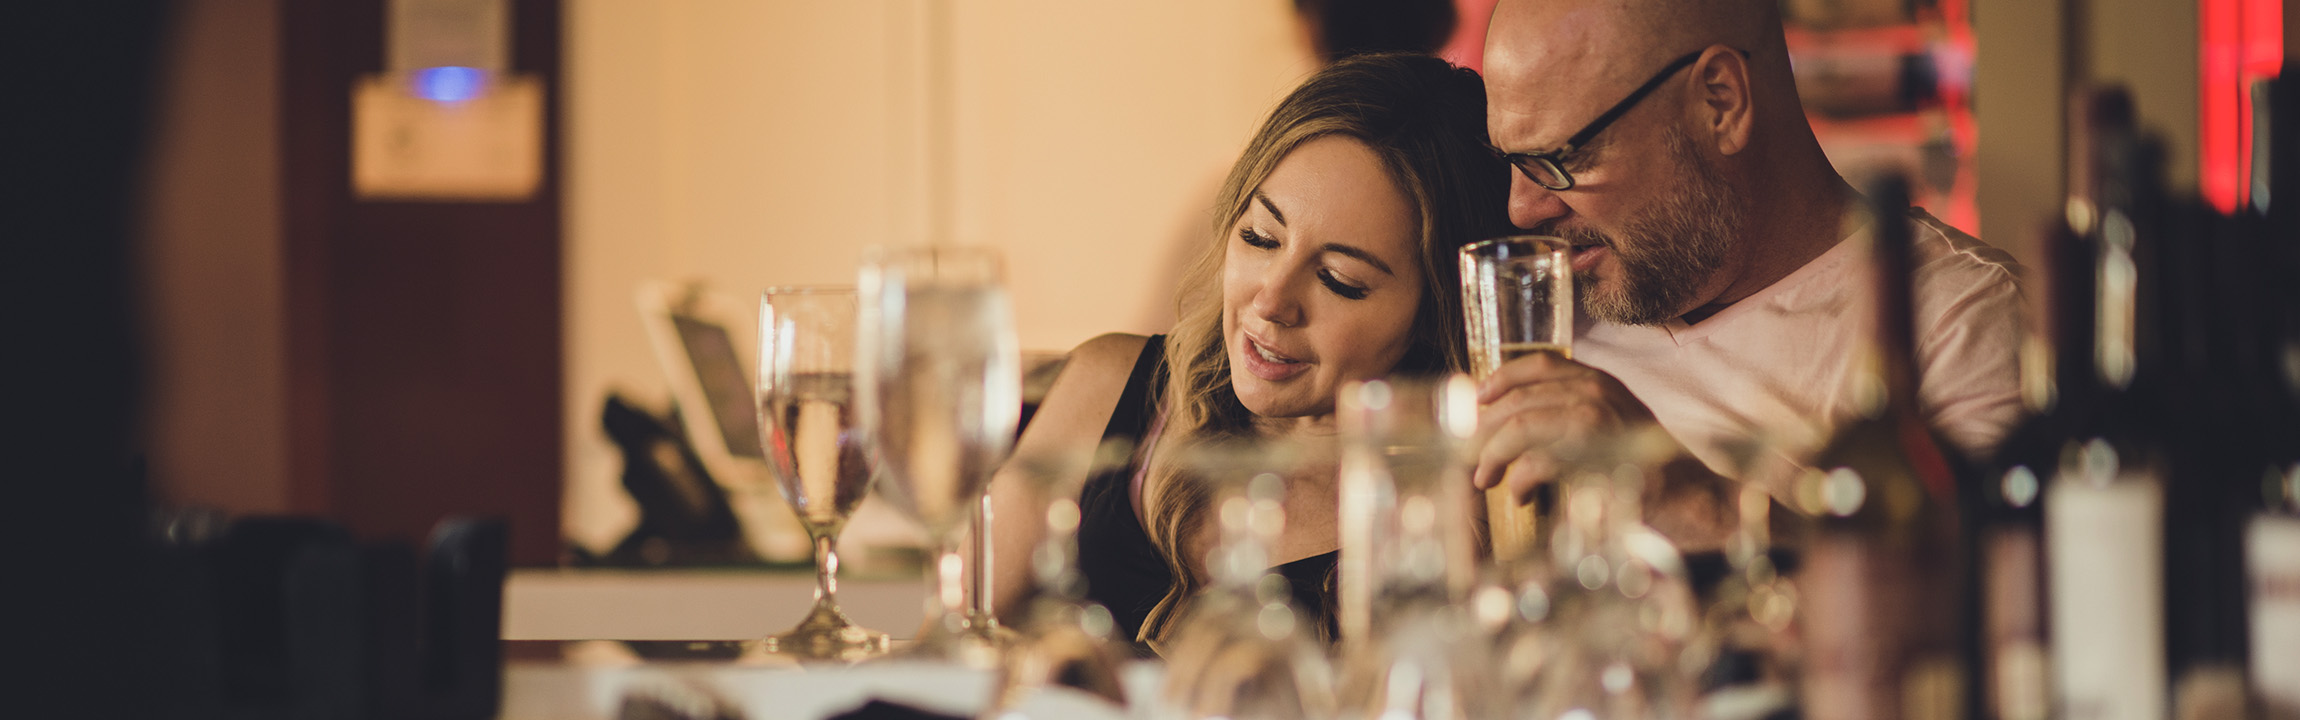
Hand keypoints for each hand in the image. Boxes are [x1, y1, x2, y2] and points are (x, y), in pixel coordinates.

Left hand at [1469, 351, 1661, 503]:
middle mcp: (1597, 392)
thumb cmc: (1642, 464)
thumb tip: (1507, 424)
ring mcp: (1599, 421)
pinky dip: (1519, 480)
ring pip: (1522, 427)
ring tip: (1486, 478)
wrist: (1692, 493)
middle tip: (1472, 459)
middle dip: (1485, 431)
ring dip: (1494, 455)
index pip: (1541, 363)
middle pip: (1520, 401)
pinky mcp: (1598, 457)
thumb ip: (1568, 414)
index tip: (1478, 400)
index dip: (1502, 379)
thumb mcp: (1608, 423)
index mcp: (1598, 381)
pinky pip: (1539, 462)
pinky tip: (1519, 495)